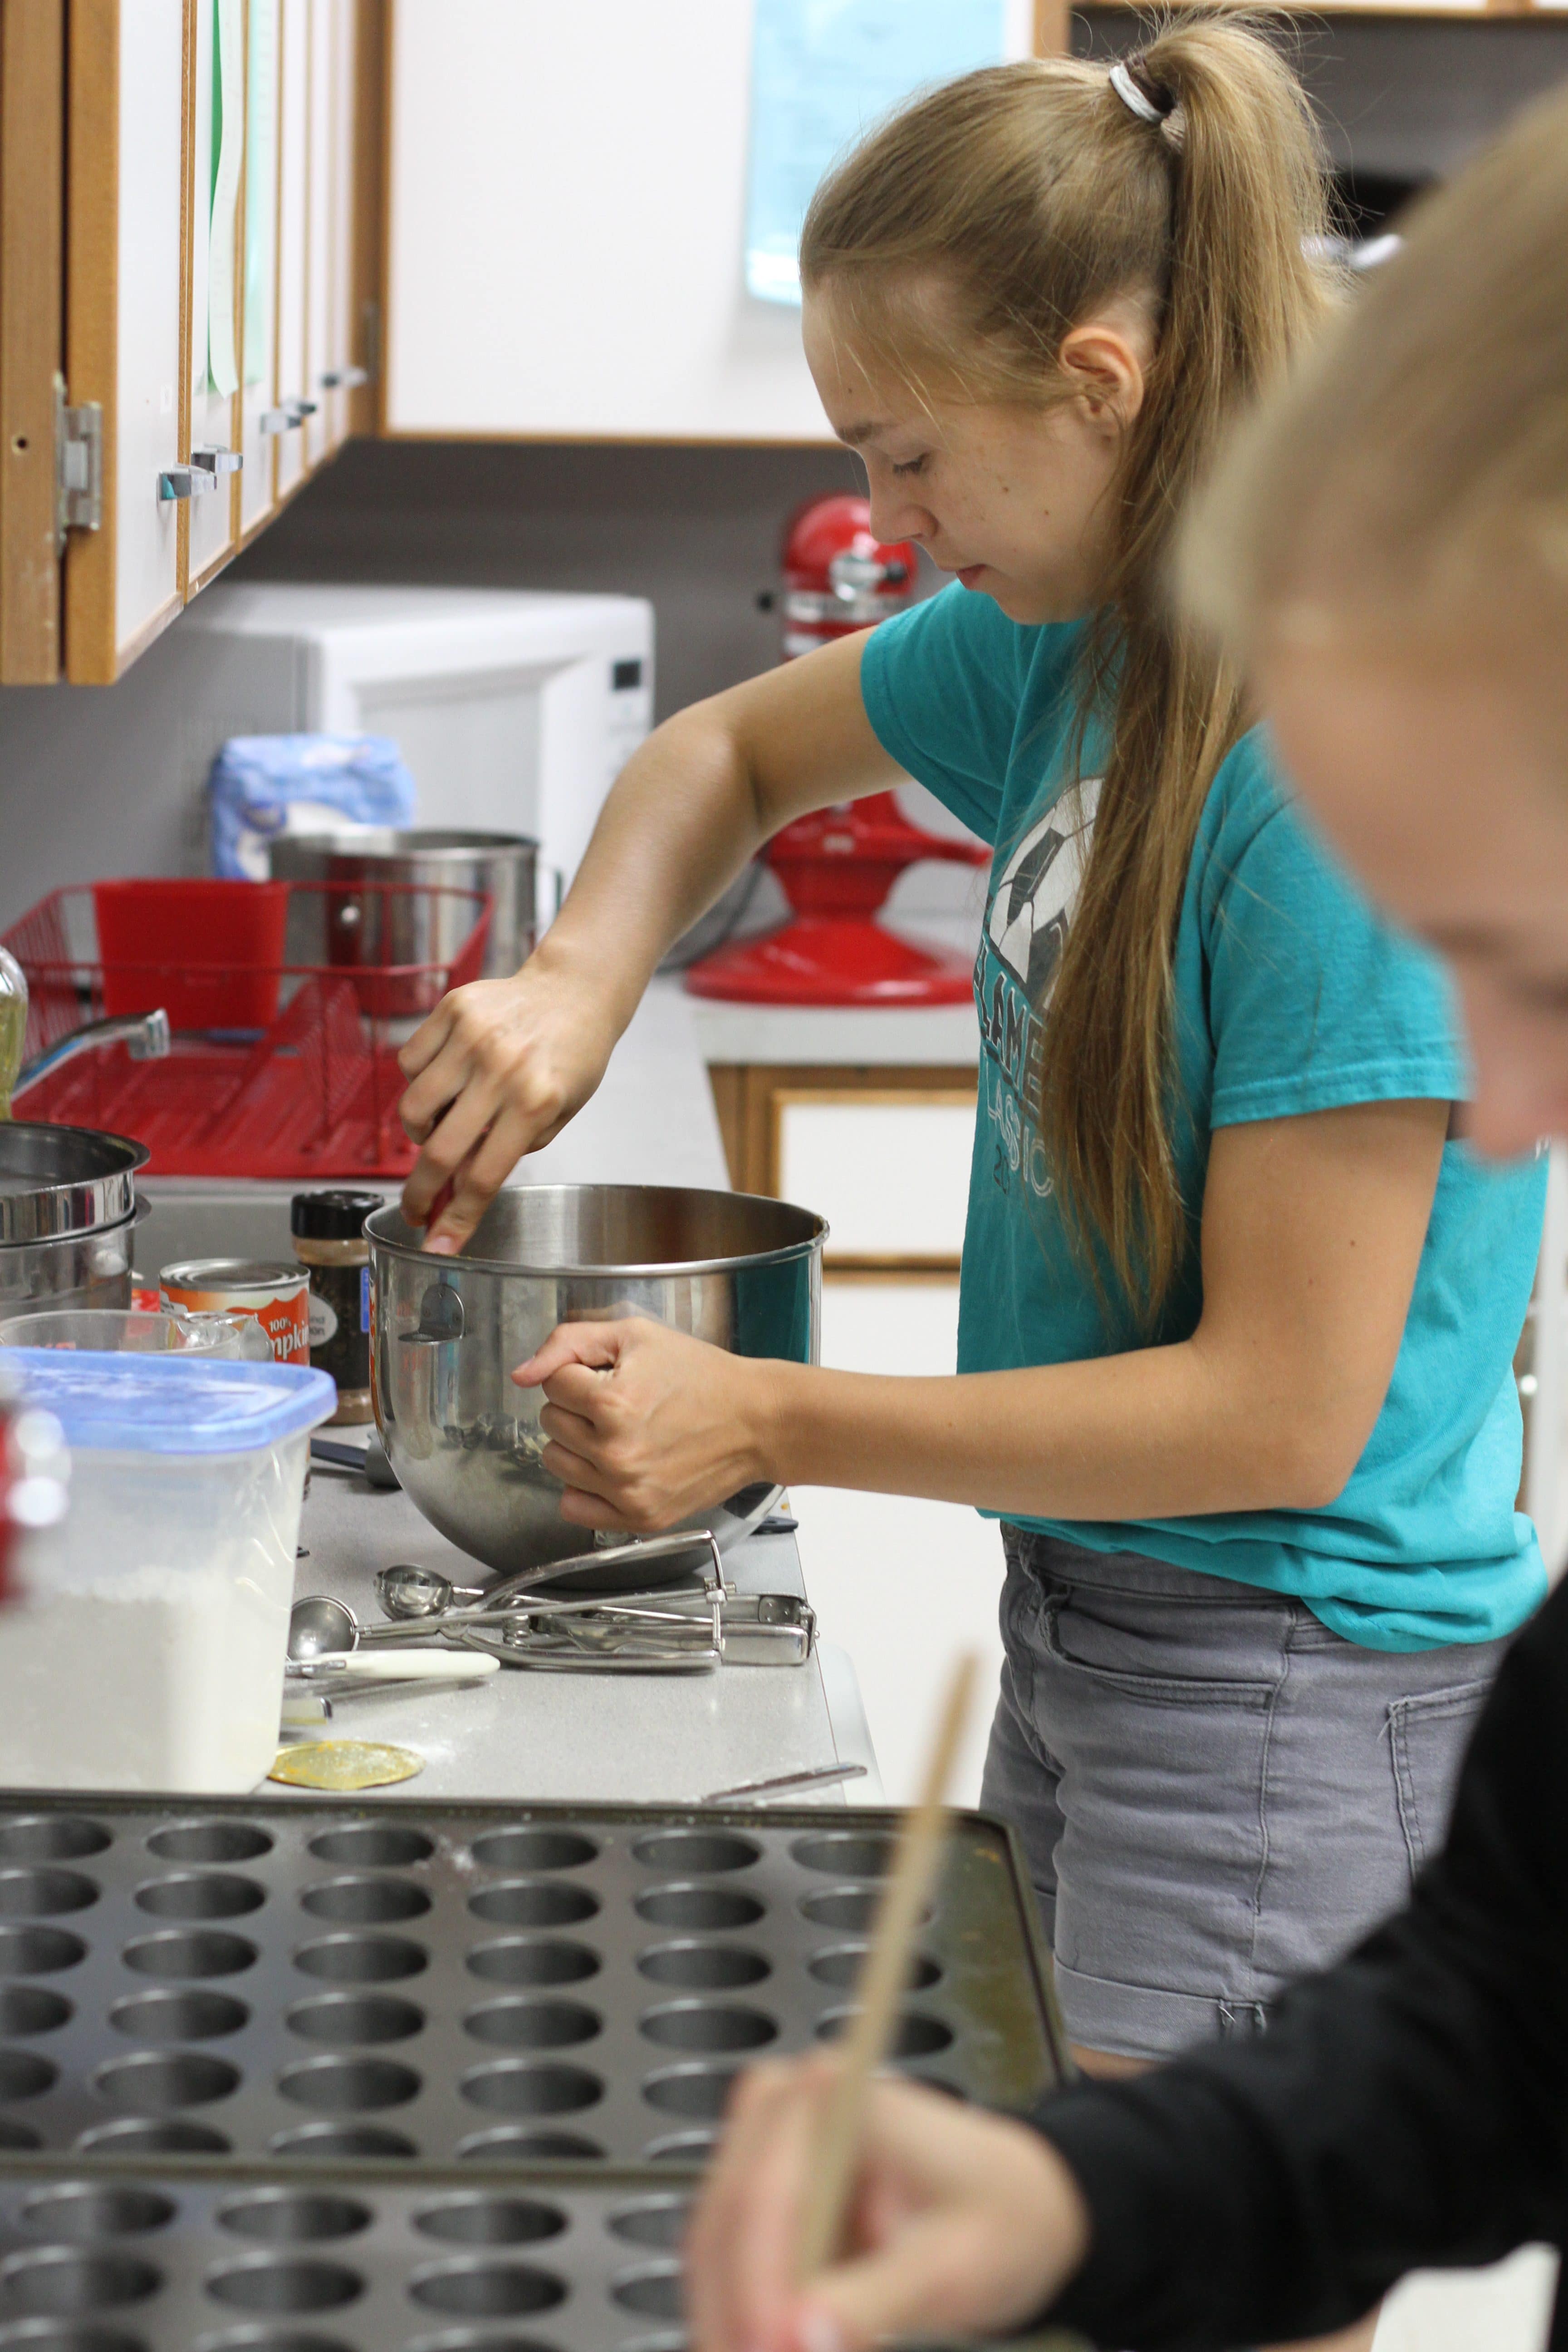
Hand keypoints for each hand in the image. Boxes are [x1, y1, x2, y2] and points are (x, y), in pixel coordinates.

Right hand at [396, 955, 617, 1254]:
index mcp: (535, 1102)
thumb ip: (509, 1149)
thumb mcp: (557, 1114)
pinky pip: (410, 1063)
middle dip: (420, 1193)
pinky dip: (419, 1081)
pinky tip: (446, 1078)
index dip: (456, 1220)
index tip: (437, 1247)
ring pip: (413, 1108)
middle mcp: (501, 1069)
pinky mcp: (453, 1009)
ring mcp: (473, 1036)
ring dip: (419, 1132)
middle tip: (416, 1209)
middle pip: (438, 1151)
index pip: (483, 1177)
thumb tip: (458, 1188)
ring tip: (442, 1126)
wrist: (575, 990)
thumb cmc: (571, 1058)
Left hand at [512, 1318, 780, 1531]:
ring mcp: (626, 1491)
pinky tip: (615, 1465)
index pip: (553, 1383)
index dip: (581, 1373)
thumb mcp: (636, 1336)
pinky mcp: (638, 1517)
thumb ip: (569, 1343)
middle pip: (551, 1422)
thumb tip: (522, 1374)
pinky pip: (573, 1506)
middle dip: (579, 1406)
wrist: (755, 1422)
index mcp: (613, 1403)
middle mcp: (615, 1453)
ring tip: (622, 1431)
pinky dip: (585, 1485)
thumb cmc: (701, 1375)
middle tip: (624, 1402)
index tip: (613, 1375)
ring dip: (579, 1443)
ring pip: (556, 1461)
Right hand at [686, 2057, 1090, 2351]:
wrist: (1021, 2204)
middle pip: (726, 2224)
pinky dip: (740, 2319)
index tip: (769, 2351)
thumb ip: (877, 2301)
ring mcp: (768, 2153)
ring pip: (715, 2252)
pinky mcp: (767, 2200)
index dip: (757, 2285)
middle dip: (735, 2315)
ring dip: (729, 2322)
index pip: (768, 2194)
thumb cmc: (1002, 2212)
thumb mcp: (953, 2265)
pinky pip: (730, 2269)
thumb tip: (802, 2340)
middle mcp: (785, 2111)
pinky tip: (758, 2349)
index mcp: (834, 2094)